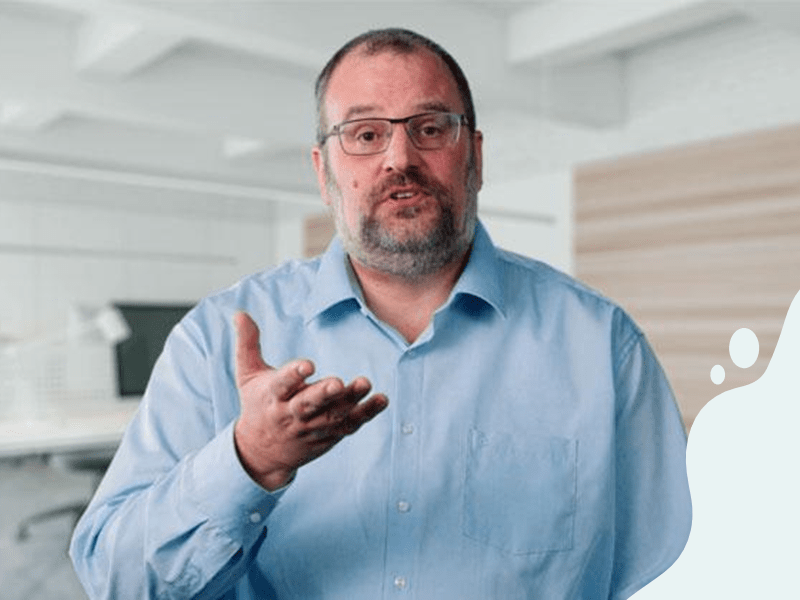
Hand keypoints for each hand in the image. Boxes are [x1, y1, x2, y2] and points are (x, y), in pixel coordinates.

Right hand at [232, 311, 387, 490]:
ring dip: (350, 401)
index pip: (281, 385)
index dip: (293, 374)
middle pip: (307, 405)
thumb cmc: (257, 405)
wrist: (260, 453)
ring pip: (331, 416)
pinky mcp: (328, 436)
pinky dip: (365, 414)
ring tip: (364, 384)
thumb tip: (240, 313)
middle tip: (338, 383)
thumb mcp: (247, 375)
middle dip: (323, 394)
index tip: (307, 364)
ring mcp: (311, 428)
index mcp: (271, 397)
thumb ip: (247, 344)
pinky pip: (348, 426)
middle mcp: (291, 414)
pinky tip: (380, 400)